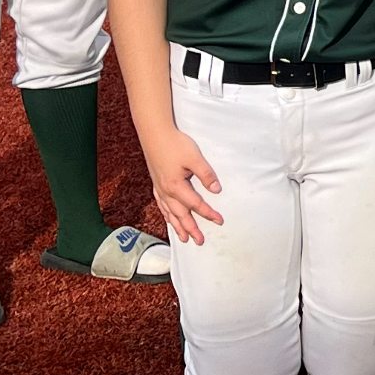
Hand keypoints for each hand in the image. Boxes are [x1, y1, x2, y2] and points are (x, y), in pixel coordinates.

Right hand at [141, 124, 225, 245]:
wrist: (154, 133)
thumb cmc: (175, 144)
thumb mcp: (195, 158)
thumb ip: (206, 174)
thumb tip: (216, 190)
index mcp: (176, 186)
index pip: (196, 205)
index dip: (208, 214)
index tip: (219, 221)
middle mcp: (166, 191)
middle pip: (180, 214)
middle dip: (191, 228)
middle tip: (200, 241)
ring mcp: (159, 188)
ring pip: (169, 212)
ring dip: (177, 226)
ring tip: (184, 238)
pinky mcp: (156, 183)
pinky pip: (161, 204)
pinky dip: (167, 214)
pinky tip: (169, 218)